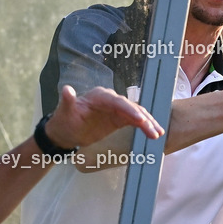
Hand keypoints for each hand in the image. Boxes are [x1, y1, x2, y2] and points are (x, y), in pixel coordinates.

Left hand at [43, 85, 163, 148]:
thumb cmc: (64, 122)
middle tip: (153, 131)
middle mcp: (110, 99)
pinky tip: (155, 133)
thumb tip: (66, 89)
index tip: (139, 120)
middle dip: (143, 119)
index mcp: (99, 96)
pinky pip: (136, 121)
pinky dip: (146, 126)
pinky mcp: (120, 118)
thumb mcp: (64, 112)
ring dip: (148, 123)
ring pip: (137, 113)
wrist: (66, 133)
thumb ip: (68, 101)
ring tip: (158, 134)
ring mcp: (117, 109)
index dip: (129, 110)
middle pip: (130, 107)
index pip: (117, 101)